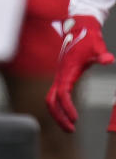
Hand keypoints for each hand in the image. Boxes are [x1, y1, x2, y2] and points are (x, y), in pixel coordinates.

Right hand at [46, 15, 113, 132]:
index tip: (76, 119)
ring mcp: (59, 76)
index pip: (62, 94)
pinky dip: (59, 107)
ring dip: (57, 115)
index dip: (67, 108)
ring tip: (70, 127)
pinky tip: (69, 114)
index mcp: (67, 71)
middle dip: (59, 117)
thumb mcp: (97, 47)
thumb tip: (109, 60)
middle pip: (51, 101)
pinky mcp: (62, 77)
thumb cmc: (88, 38)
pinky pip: (55, 96)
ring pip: (51, 100)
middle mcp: (60, 75)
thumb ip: (102, 55)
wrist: (79, 28)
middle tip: (71, 130)